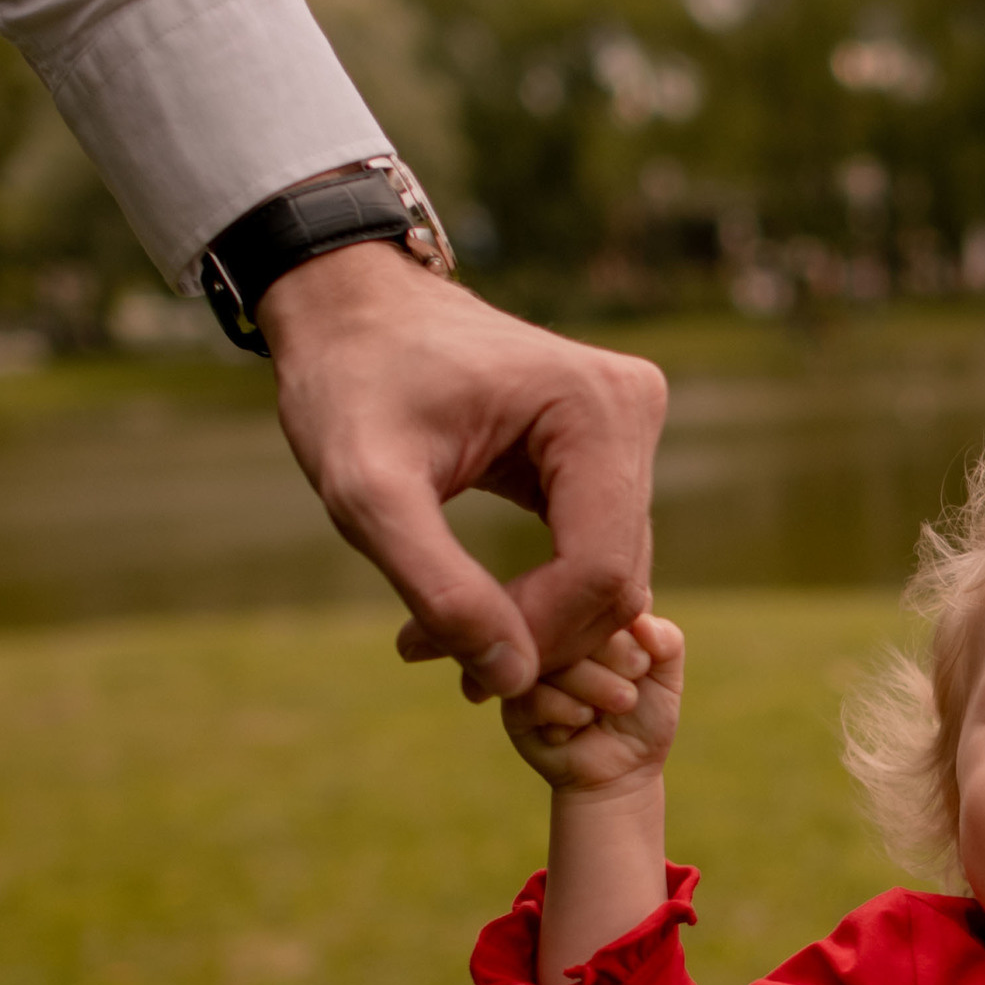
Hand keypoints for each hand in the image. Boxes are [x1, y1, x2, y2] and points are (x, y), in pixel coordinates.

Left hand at [259, 241, 669, 701]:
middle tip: (432, 654)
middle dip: (533, 636)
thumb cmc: (349, 383)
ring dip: (538, 624)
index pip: (599, 571)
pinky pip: (599, 552)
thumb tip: (515, 677)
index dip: (532, 635)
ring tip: (442, 637)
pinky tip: (478, 611)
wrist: (347, 307)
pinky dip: (545, 597)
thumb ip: (438, 587)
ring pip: (612, 576)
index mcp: (598, 409)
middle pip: (615, 580)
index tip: (437, 653)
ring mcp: (633, 427)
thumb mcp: (367, 492)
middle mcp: (636, 408)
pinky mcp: (614, 448)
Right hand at [501, 614, 684, 793]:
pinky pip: (537, 695)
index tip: (642, 668)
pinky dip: (569, 716)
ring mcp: (532, 667)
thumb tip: (641, 621)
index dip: (629, 640)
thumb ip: (667, 642)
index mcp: (591, 621)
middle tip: (627, 698)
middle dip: (618, 666)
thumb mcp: (667, 678)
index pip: (604, 602)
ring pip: (560, 662)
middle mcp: (558, 638)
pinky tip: (578, 727)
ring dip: (597, 694)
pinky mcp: (512, 702)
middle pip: (579, 627)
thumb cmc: (644, 719)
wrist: (623, 773)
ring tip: (603, 714)